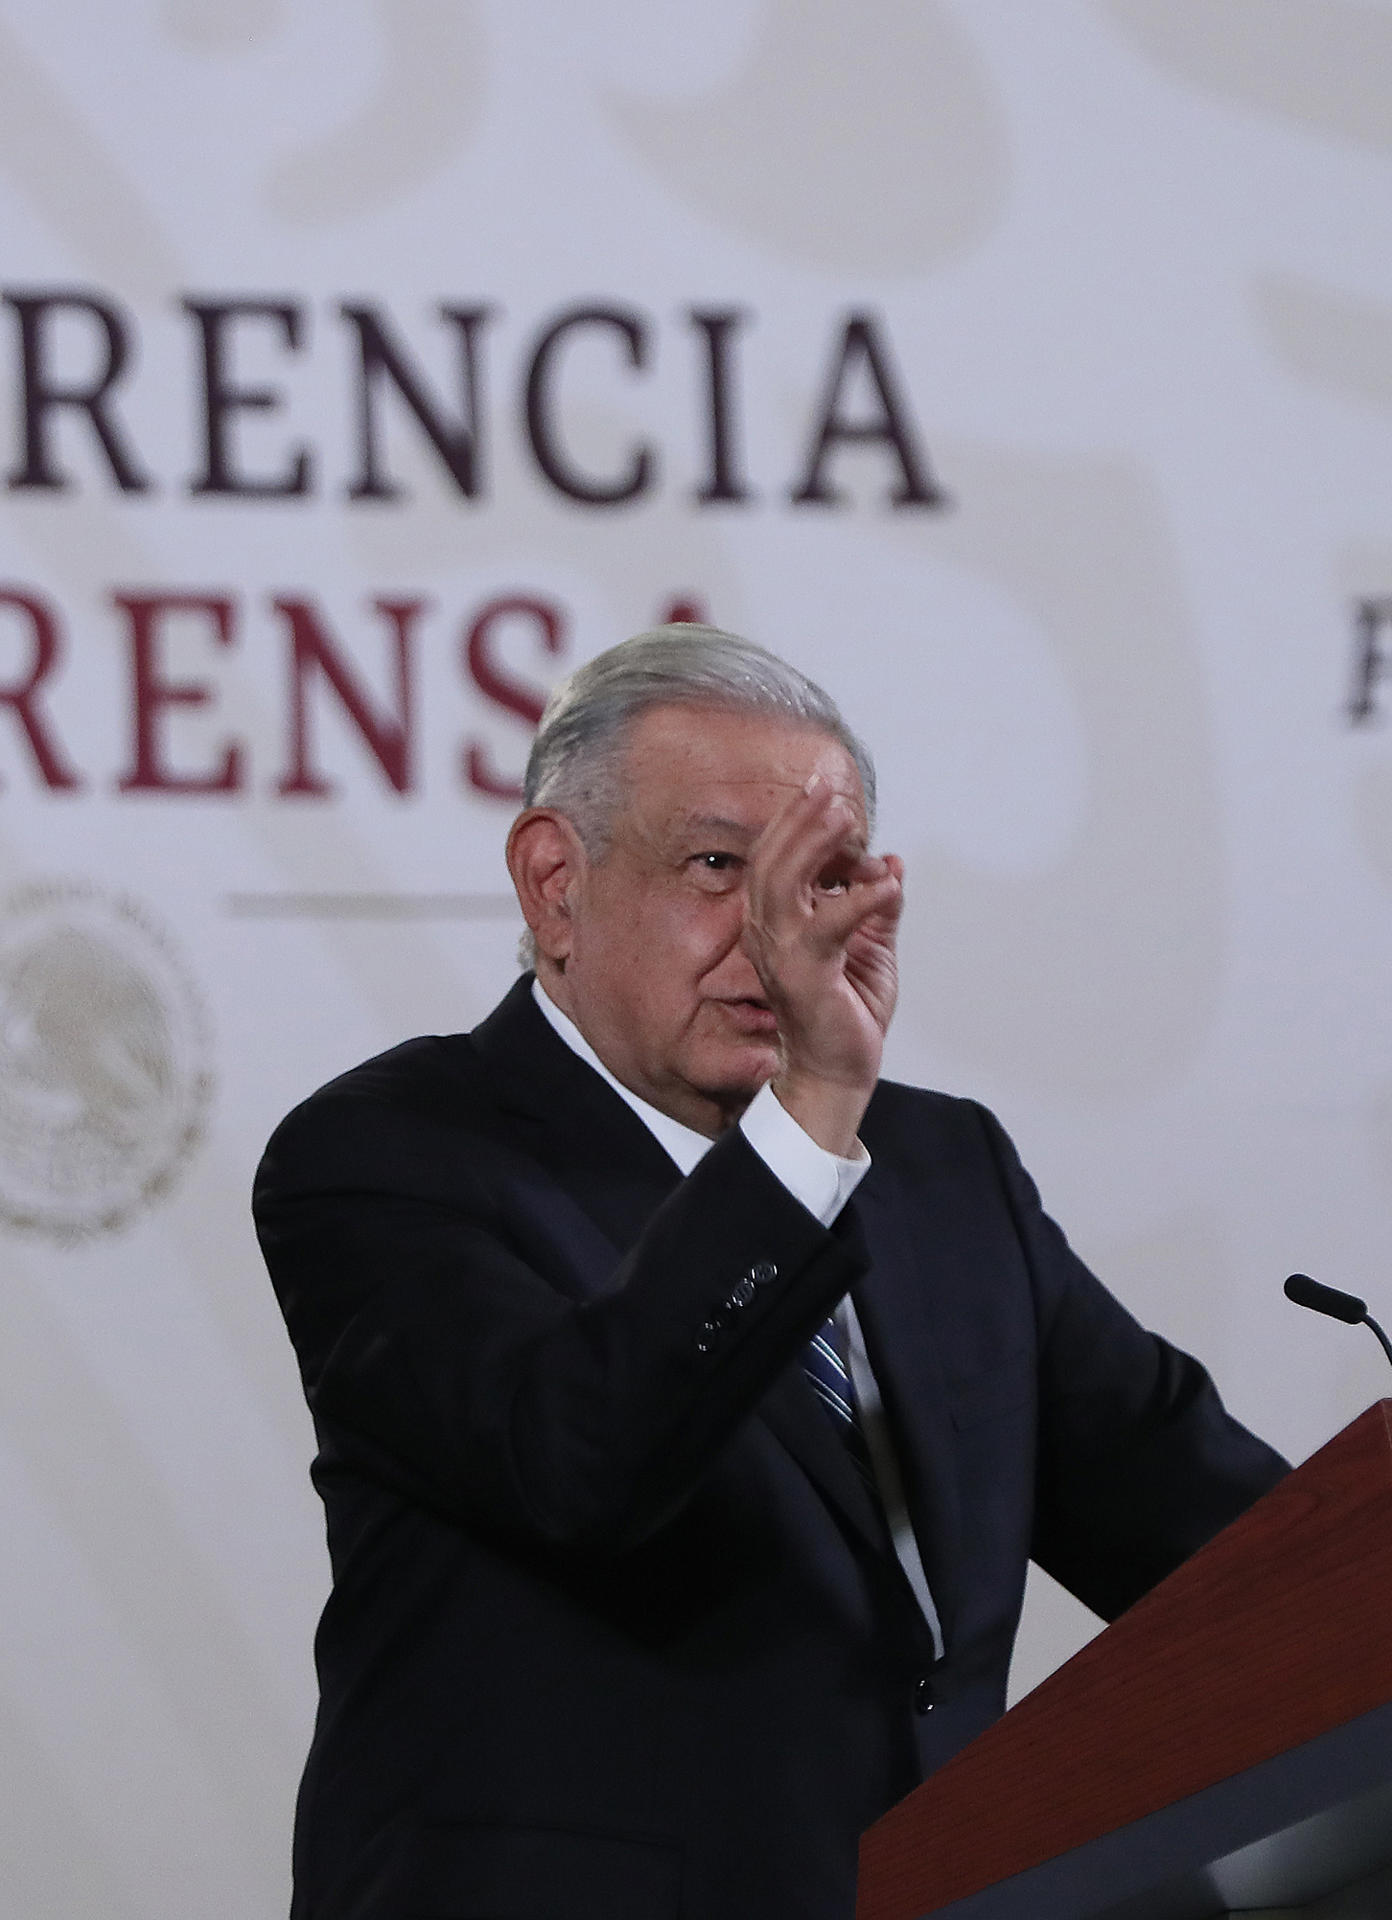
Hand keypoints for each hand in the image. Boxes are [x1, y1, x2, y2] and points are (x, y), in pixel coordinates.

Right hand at [741, 773, 903, 1155]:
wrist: (837, 1072)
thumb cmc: (845, 1012)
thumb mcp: (871, 947)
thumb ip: (877, 905)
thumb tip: (892, 861)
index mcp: (775, 923)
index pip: (775, 859)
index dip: (797, 822)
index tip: (828, 794)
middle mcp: (767, 934)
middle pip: (772, 861)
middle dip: (801, 821)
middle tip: (832, 793)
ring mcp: (781, 954)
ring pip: (784, 882)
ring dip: (816, 845)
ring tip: (848, 820)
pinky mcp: (804, 976)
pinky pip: (828, 926)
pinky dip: (860, 900)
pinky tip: (889, 885)